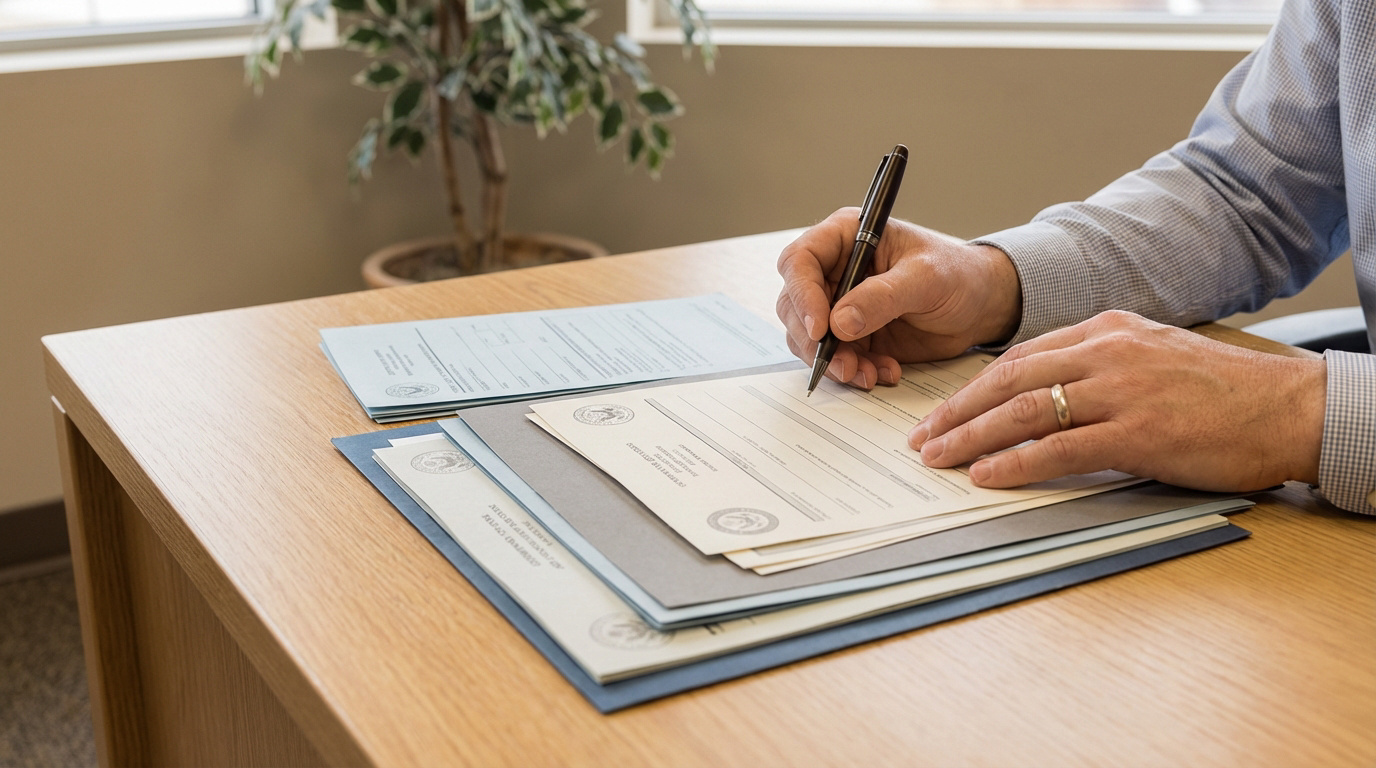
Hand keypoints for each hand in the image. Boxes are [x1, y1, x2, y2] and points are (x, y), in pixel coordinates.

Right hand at [775, 208, 1021, 388]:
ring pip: (809, 337)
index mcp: (846, 237)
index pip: (800, 261)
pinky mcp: (852, 335)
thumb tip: (839, 322)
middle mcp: (835, 270)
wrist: (980, 306)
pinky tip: (882, 372)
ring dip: (833, 361)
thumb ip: (882, 297)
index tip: (820, 328)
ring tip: (867, 374)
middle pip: (794, 304)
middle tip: (843, 363)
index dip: (801, 294)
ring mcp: (840, 305)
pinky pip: (835, 357)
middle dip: (814, 340)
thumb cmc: (958, 274)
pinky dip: (853, 371)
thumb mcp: (926, 279)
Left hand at [909, 310, 1326, 491]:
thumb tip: (1045, 397)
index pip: (1020, 356)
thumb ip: (1099, 368)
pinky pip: (1059, 447)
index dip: (974, 387)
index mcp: (1107, 330)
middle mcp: (1106, 353)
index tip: (943, 411)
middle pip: (1008, 378)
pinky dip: (1015, 462)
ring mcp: (1121, 391)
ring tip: (937, 457)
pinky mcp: (1138, 432)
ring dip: (971, 436)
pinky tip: (986, 475)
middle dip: (956, 410)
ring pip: (1024, 409)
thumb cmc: (1223, 392)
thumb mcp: (1151, 358)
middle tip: (920, 437)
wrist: (1288, 407)